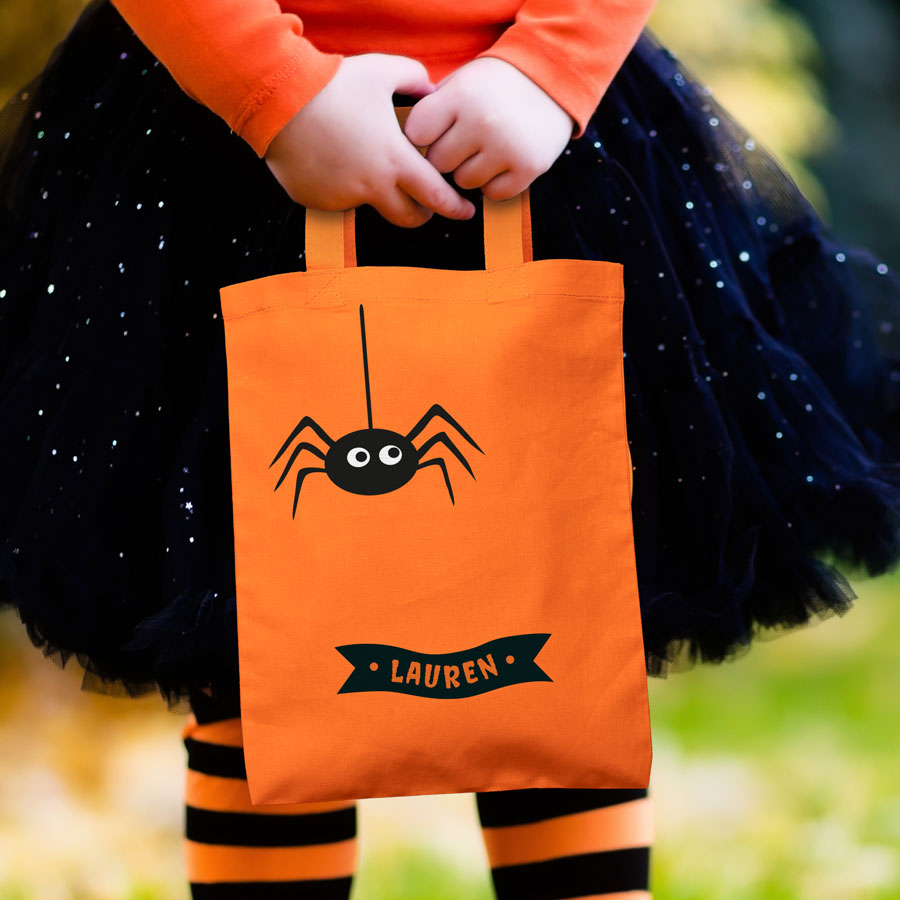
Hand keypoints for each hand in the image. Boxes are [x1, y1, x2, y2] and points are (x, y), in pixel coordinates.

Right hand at [264, 53, 476, 227]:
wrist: (278, 99)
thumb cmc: (332, 84)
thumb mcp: (381, 71)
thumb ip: (414, 79)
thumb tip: (431, 89)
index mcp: (394, 160)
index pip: (436, 196)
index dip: (455, 207)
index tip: (465, 212)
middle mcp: (371, 186)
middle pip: (408, 218)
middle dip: (421, 215)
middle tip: (424, 207)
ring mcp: (343, 196)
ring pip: (370, 206)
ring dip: (377, 195)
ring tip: (364, 164)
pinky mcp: (317, 200)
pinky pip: (336, 200)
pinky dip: (340, 187)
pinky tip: (330, 160)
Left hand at [402, 56, 575, 200]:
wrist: (552, 78)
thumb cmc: (494, 86)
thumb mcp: (461, 82)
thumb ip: (433, 109)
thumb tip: (403, 148)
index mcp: (461, 95)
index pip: (417, 134)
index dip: (423, 136)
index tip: (434, 131)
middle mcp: (483, 122)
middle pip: (438, 163)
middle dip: (447, 155)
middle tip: (464, 141)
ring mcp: (507, 147)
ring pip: (464, 182)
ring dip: (470, 171)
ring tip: (485, 149)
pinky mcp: (528, 168)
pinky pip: (493, 194)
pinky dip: (494, 183)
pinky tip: (502, 162)